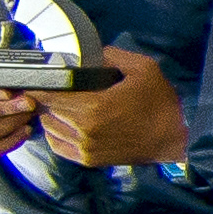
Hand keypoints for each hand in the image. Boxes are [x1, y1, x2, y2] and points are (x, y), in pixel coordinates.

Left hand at [32, 46, 186, 168]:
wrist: (175, 139)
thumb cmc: (160, 103)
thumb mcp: (144, 68)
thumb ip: (113, 55)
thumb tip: (91, 54)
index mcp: (93, 106)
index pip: (49, 95)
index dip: (38, 84)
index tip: (37, 77)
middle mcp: (84, 129)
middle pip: (47, 110)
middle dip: (45, 98)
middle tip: (51, 87)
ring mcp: (85, 147)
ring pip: (49, 128)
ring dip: (50, 115)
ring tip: (58, 104)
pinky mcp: (89, 160)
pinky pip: (57, 146)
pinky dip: (55, 133)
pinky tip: (63, 123)